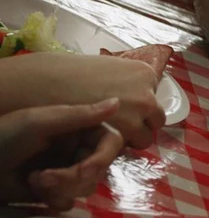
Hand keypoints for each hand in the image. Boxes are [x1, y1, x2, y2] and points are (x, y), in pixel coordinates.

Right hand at [0, 53, 164, 148]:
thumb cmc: (70, 74)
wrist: (44, 85)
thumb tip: (134, 96)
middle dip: (139, 123)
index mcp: (145, 73)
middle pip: (156, 119)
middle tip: (115, 123)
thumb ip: (126, 83)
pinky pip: (129, 148)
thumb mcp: (107, 68)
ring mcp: (139, 116)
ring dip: (130, 138)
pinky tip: (97, 139)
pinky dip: (116, 148)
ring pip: (146, 137)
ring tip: (104, 133)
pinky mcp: (127, 133)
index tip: (120, 106)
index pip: (153, 97)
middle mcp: (148, 94)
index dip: (136, 105)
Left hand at [0, 99, 124, 210]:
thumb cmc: (4, 137)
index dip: (101, 158)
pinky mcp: (55, 191)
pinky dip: (54, 199)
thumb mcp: (40, 122)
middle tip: (45, 178)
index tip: (84, 168)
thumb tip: (119, 101)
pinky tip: (35, 191)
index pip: (110, 142)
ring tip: (35, 181)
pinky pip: (71, 201)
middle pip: (101, 169)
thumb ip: (79, 114)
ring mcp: (66, 171)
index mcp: (77, 128)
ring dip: (62, 188)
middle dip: (73, 177)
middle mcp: (76, 148)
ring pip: (88, 187)